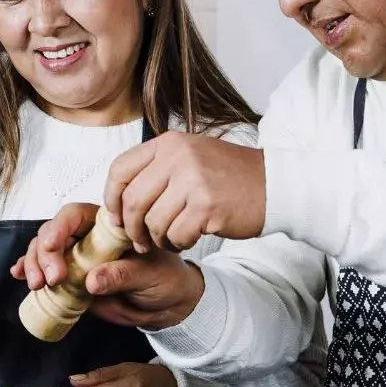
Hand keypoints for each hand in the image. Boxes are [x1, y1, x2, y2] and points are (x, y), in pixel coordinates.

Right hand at [11, 202, 207, 328]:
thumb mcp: (150, 275)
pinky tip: (18, 275)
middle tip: (50, 278)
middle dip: (44, 252)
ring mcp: (76, 258)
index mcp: (108, 225)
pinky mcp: (70, 280)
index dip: (60, 226)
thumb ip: (123, 275)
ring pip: (42, 251)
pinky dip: (28, 270)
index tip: (53, 245)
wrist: (168, 306)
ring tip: (38, 284)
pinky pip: (45, 271)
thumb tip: (91, 280)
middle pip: (52, 233)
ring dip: (33, 264)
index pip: (76, 215)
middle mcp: (87, 237)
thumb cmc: (166, 280)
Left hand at [105, 132, 266, 253]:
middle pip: (133, 200)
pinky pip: (176, 234)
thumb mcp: (190, 157)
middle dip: (131, 228)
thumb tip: (119, 202)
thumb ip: (157, 171)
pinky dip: (178, 243)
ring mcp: (193, 180)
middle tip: (139, 241)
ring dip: (158, 239)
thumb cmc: (230, 177)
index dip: (111, 198)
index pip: (120, 169)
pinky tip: (188, 239)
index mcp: (169, 143)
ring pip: (153, 222)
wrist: (273, 185)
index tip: (115, 216)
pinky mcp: (206, 206)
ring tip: (171, 239)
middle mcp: (178, 157)